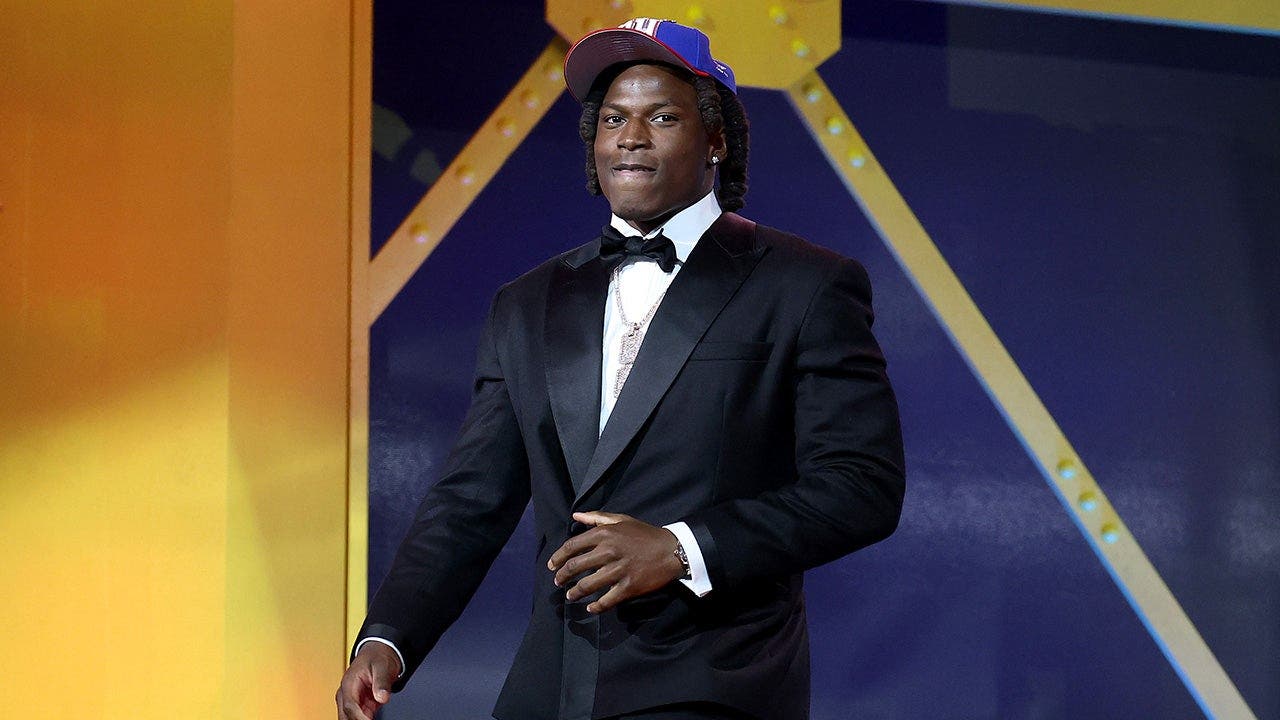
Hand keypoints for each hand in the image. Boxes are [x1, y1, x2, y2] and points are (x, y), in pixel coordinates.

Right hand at [336, 642, 399, 719]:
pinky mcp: (359, 703)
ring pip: (349, 716)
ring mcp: (352, 698)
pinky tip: (372, 718)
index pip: (350, 705)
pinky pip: (358, 716)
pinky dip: (363, 719)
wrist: (378, 652)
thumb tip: (382, 697)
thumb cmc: (377, 657)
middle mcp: (347, 692)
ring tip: (372, 718)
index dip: (359, 716)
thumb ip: (382, 682)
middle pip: (346, 714)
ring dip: (359, 719)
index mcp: (349, 682)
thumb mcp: (382, 666)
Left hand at [547, 511, 684, 613]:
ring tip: (570, 596)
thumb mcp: (622, 519)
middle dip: (562, 576)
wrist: (672, 550)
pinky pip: (606, 600)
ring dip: (575, 593)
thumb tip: (576, 516)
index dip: (558, 557)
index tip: (552, 565)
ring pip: (587, 585)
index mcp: (604, 534)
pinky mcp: (628, 586)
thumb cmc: (645, 534)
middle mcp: (608, 551)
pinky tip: (591, 609)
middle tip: (558, 582)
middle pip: (575, 567)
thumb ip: (597, 517)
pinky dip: (596, 607)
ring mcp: (618, 570)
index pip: (572, 546)